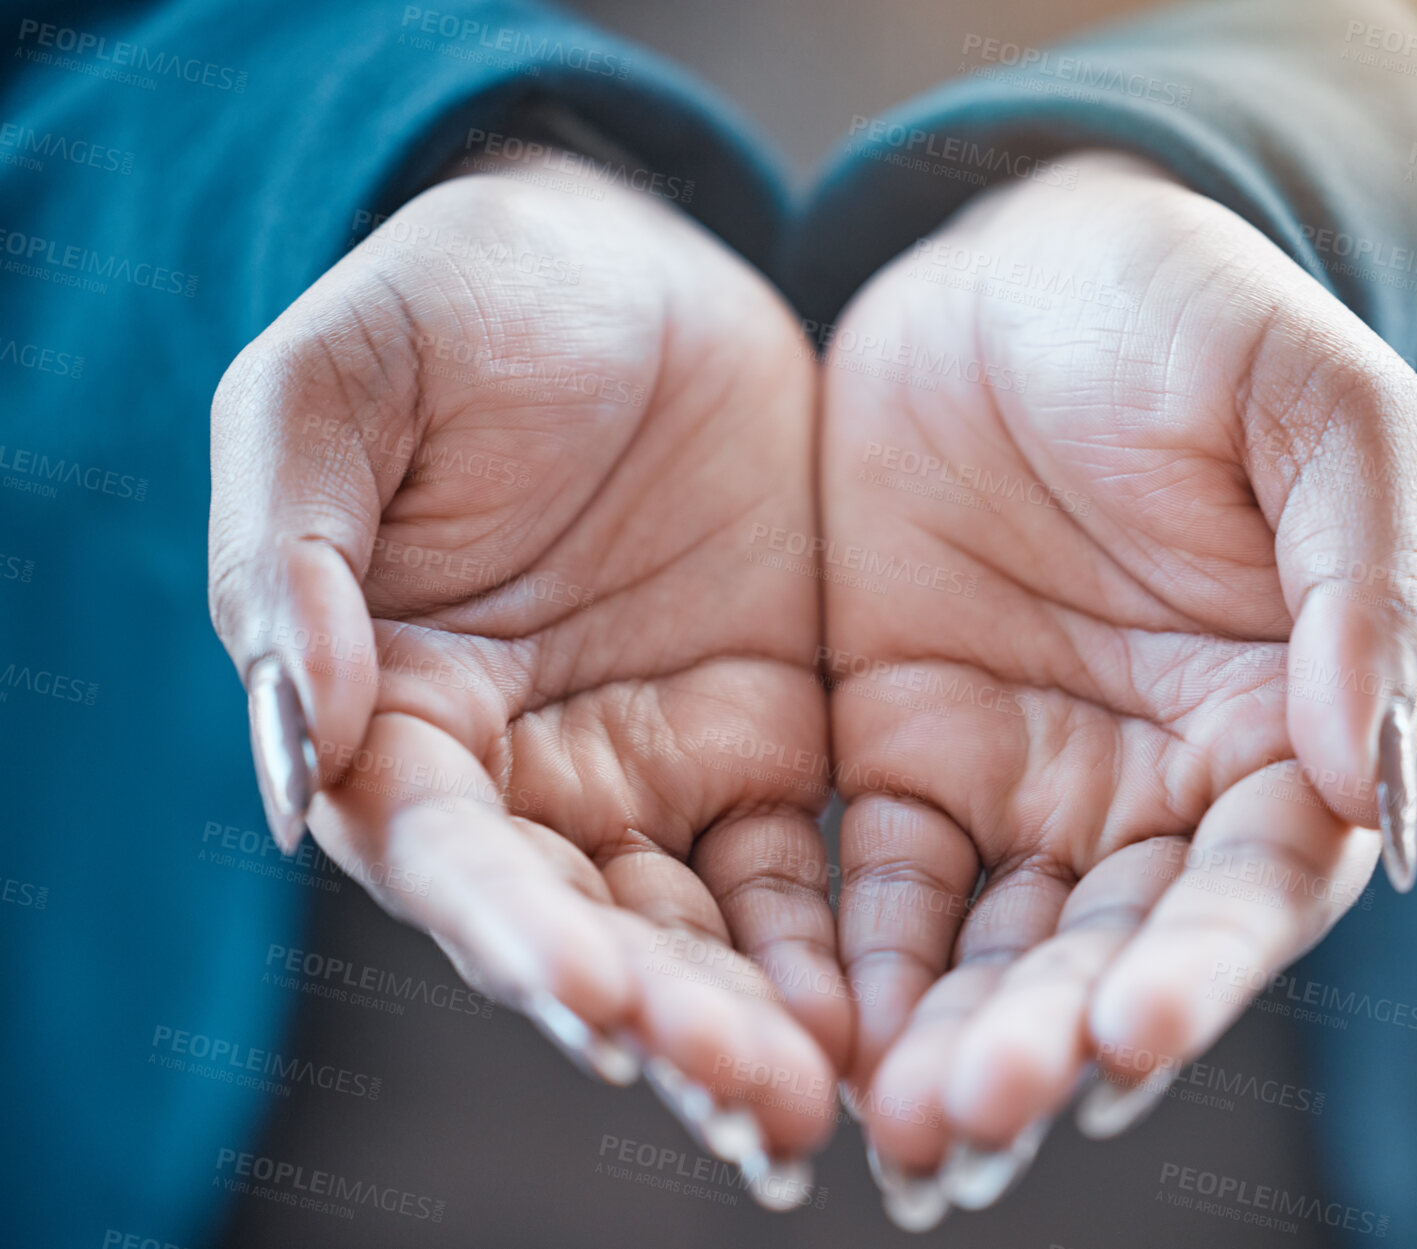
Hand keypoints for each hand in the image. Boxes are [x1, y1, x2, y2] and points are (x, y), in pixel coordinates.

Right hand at [208, 153, 842, 1201]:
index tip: (592, 999)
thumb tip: (290, 725)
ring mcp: (651, 767)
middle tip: (752, 1101)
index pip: (445, 852)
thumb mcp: (341, 381)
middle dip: (661, 1019)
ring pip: (695, 928)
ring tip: (815, 1102)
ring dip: (749, 1023)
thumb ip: (287, 544)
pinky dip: (833, 951)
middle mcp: (523, 772)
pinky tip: (883, 1016)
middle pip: (580, 928)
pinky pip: (800, 871)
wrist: (624, 271)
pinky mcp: (766, 744)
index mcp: (401, 707)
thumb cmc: (461, 308)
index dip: (509, 933)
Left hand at [818, 150, 1416, 1224]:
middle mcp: (1148, 783)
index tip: (1133, 1032)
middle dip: (1045, 1040)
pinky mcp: (897, 756)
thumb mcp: (1308, 408)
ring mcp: (1018, 780)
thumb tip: (1368, 773)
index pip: (1252, 881)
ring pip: (990, 947)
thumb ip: (1358, 579)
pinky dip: (851, 961)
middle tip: (971, 1120)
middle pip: (1107, 948)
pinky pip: (874, 882)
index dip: (1202, 966)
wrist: (1009, 271)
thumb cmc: (1183, 319)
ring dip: (945, 1040)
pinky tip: (820, 1030)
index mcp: (1271, 722)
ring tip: (898, 1128)